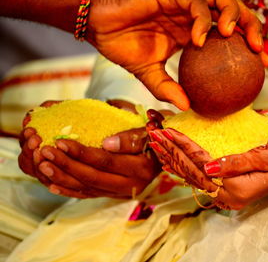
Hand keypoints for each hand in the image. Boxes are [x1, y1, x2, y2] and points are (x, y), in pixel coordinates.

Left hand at [18, 100, 161, 197]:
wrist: (165, 150)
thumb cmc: (156, 135)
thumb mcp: (150, 131)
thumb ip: (131, 138)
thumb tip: (106, 144)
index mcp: (142, 168)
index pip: (106, 162)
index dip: (82, 153)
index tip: (60, 141)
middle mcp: (132, 185)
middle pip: (93, 177)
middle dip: (66, 165)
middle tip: (46, 152)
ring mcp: (122, 192)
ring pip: (88, 188)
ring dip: (63, 178)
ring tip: (43, 166)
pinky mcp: (114, 194)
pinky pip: (90, 195)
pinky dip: (70, 190)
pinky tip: (53, 185)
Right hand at [87, 0, 264, 109]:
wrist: (99, 27)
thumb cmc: (121, 45)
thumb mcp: (149, 74)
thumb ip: (167, 88)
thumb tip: (186, 107)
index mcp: (193, 34)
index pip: (229, 38)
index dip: (247, 48)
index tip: (259, 66)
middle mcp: (193, 16)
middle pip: (233, 15)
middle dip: (251, 28)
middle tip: (259, 52)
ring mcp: (185, 3)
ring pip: (222, 0)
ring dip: (234, 16)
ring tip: (235, 37)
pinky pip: (196, 2)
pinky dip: (202, 19)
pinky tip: (200, 38)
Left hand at [148, 129, 267, 208]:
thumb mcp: (264, 157)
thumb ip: (235, 163)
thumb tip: (206, 166)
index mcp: (236, 189)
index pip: (200, 165)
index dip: (181, 147)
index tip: (164, 131)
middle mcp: (229, 196)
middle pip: (192, 173)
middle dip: (171, 154)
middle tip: (152, 135)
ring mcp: (230, 195)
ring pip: (194, 177)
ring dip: (175, 160)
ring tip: (157, 145)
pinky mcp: (232, 188)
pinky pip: (203, 177)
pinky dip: (188, 166)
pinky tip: (176, 159)